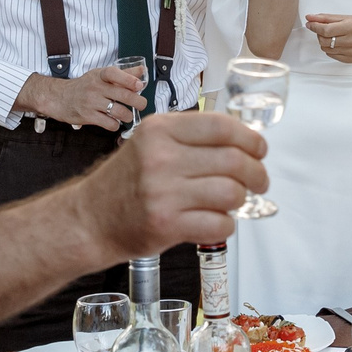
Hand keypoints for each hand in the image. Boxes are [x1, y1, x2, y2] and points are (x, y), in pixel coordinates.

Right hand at [22, 63, 146, 130]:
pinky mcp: (87, 116)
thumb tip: (142, 71)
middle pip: (123, 95)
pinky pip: (109, 124)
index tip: (139, 85)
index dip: (129, 79)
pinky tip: (114, 122)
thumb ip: (123, 74)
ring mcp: (91, 102)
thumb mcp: (101, 75)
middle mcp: (95, 87)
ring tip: (127, 115)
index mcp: (100, 75)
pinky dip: (115, 125)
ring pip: (119, 111)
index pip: (114, 73)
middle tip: (142, 104)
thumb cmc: (84, 86)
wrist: (59, 97)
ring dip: (128, 116)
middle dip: (138, 102)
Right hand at [79, 109, 268, 254]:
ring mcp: (163, 192)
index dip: (251, 139)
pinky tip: (216, 220)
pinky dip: (226, 224)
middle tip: (259, 180)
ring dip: (241, 199)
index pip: (222, 127)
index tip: (260, 149)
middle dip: (257, 173)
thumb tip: (244, 139)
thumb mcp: (151, 142)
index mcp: (160, 130)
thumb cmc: (127, 181)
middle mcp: (161, 158)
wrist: (91, 219)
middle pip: (234, 161)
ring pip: (232, 193)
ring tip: (234, 201)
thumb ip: (191, 136)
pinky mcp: (166, 224)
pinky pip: (220, 224)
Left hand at [303, 13, 351, 64]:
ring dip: (324, 42)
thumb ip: (326, 18)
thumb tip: (309, 17)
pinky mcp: (350, 59)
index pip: (326, 30)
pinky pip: (331, 55)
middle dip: (319, 34)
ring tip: (332, 36)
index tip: (310, 24)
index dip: (314, 27)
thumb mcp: (344, 17)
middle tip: (323, 29)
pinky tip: (338, 43)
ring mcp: (351, 52)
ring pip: (326, 49)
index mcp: (350, 27)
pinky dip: (330, 49)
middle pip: (324, 40)